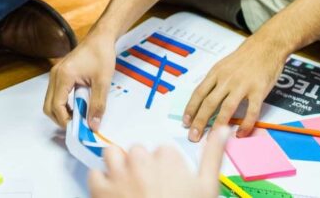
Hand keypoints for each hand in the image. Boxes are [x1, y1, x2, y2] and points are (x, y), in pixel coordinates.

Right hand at [43, 32, 116, 128]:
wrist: (100, 38)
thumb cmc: (101, 55)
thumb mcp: (103, 82)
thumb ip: (97, 104)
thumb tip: (93, 125)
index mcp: (64, 75)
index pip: (57, 106)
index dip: (66, 121)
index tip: (79, 129)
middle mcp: (55, 75)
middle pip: (48, 106)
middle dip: (61, 119)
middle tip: (78, 126)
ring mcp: (55, 74)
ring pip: (50, 101)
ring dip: (62, 112)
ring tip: (79, 117)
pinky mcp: (59, 74)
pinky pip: (55, 95)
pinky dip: (63, 104)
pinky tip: (77, 106)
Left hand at [88, 126, 228, 197]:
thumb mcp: (208, 187)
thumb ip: (213, 154)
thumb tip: (224, 129)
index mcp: (167, 157)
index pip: (161, 151)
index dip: (165, 169)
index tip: (168, 185)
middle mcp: (141, 160)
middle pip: (137, 152)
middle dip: (141, 167)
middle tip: (149, 190)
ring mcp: (120, 174)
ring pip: (112, 155)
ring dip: (118, 167)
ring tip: (127, 186)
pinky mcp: (102, 191)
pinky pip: (94, 174)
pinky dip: (101, 183)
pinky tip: (113, 195)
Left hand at [183, 36, 288, 140]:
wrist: (266, 46)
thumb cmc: (245, 57)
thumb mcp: (224, 65)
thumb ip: (216, 81)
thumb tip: (204, 99)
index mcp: (216, 73)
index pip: (199, 93)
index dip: (191, 108)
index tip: (185, 122)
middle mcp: (226, 79)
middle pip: (209, 103)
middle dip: (200, 121)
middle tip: (193, 136)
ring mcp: (242, 85)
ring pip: (227, 108)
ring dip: (218, 125)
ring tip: (211, 139)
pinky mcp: (258, 90)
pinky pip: (251, 111)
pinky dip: (245, 125)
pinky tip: (240, 134)